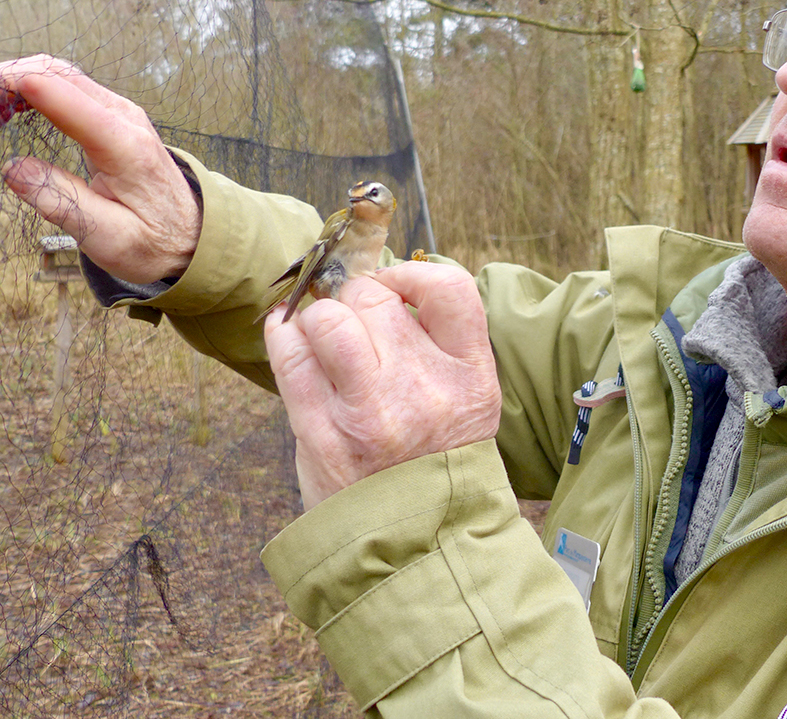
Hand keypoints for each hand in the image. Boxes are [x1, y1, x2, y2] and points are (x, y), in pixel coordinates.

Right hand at [0, 55, 200, 282]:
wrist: (193, 236)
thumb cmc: (153, 241)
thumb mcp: (108, 237)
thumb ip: (61, 202)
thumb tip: (13, 168)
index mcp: (126, 148)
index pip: (67, 99)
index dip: (18, 87)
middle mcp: (126, 120)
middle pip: (58, 74)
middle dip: (9, 79)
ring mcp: (121, 114)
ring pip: (61, 74)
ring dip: (18, 80)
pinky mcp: (114, 117)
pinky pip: (69, 87)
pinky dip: (34, 87)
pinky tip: (9, 108)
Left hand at [264, 262, 501, 509]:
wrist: (415, 544)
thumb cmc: (437, 461)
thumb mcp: (470, 402)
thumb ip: (441, 345)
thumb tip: (385, 285)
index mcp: (471, 378)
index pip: (451, 288)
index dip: (414, 274)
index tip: (399, 288)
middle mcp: (424, 387)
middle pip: (377, 297)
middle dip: (360, 302)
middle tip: (359, 328)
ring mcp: (369, 410)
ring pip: (329, 319)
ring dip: (321, 320)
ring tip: (327, 340)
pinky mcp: (320, 431)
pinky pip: (290, 354)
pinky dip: (284, 335)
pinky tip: (290, 338)